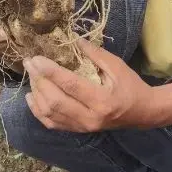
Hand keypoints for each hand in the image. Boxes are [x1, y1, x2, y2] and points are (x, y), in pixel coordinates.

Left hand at [23, 39, 156, 132]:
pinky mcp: (78, 130)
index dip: (51, 72)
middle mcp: (90, 118)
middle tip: (29, 63)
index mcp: (102, 101)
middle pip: (55, 101)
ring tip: (32, 76)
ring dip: (36, 94)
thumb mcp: (117, 66)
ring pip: (49, 113)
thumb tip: (73, 40)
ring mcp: (82, 127)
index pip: (70, 85)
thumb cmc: (131, 86)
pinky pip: (51, 123)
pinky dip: (38, 110)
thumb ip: (94, 53)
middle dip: (39, 81)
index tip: (36, 58)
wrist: (142, 112)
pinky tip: (32, 97)